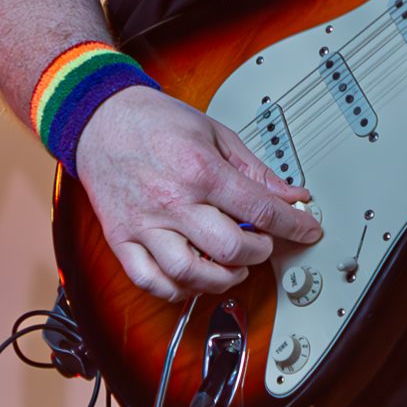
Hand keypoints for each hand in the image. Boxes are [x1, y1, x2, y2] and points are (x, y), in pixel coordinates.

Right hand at [72, 86, 324, 300]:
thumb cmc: (154, 122)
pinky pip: (149, 281)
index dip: (293, 225)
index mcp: (200, 170)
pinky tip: (193, 278)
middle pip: (231, 249)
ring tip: (232, 267)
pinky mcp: (121, 238)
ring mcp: (144, 224)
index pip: (260, 210)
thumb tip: (290, 194)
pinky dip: (177, 289)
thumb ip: (254, 169)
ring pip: (190, 274)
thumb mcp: (215, 133)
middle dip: (260, 253)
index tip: (306, 229)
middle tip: (263, 244)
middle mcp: (172, 201)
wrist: (99, 117)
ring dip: (222, 279)